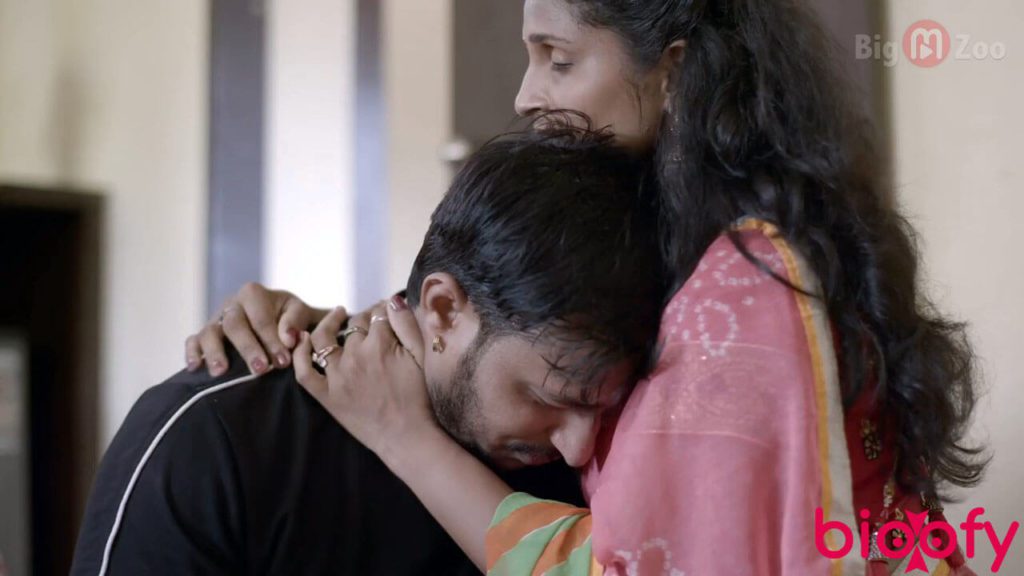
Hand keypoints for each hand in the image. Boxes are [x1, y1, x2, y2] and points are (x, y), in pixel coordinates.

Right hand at [185, 282, 331, 375]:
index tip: (283, 362)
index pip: (261, 318)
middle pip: (234, 324)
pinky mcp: (205, 334)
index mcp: (254, 294)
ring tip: (221, 372)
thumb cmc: (291, 318)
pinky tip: (195, 367)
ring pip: (210, 333)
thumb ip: (296, 322)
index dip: (271, 340)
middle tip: (260, 370)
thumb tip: (287, 339)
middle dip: (247, 348)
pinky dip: (192, 353)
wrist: (280, 321)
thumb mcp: (300, 313)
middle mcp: (232, 304)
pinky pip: (193, 341)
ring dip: (215, 352)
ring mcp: (216, 319)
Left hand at [294, 296, 436, 460]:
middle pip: (354, 325)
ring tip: (337, 315)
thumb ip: (407, 325)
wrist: (406, 437)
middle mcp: (355, 356)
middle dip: (365, 318)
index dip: (384, 310)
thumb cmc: (420, 398)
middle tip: (373, 320)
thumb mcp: (422, 357)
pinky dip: (300, 354)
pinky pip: (304, 371)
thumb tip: (393, 299)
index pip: (378, 314)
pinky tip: (303, 340)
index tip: (388, 311)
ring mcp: (337, 376)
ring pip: (324, 338)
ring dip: (329, 322)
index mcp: (380, 344)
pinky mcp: (327, 396)